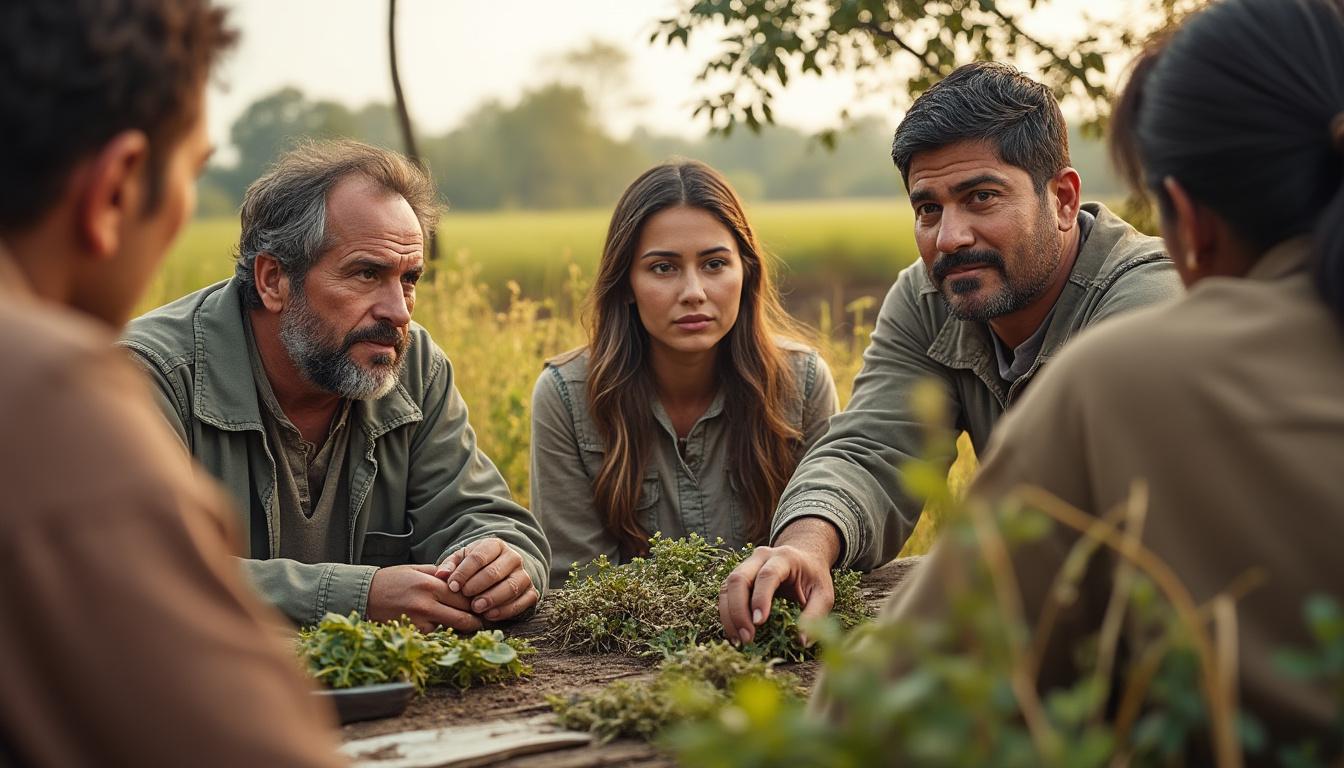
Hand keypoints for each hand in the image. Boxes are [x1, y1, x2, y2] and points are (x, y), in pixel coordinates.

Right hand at [367, 564, 482, 632]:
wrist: (364, 595)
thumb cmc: (392, 580)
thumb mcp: (416, 569)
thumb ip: (440, 573)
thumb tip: (462, 577)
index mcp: (430, 584)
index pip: (465, 596)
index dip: (478, 601)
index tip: (485, 604)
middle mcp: (427, 604)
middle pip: (463, 616)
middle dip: (476, 620)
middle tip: (484, 620)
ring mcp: (419, 621)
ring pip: (452, 628)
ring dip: (460, 628)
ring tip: (469, 625)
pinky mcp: (412, 633)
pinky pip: (435, 634)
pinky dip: (441, 631)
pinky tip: (440, 626)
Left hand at [435, 538, 538, 621]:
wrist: (503, 570)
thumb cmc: (477, 566)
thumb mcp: (462, 559)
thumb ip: (451, 565)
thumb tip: (441, 575)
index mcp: (495, 545)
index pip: (479, 557)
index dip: (464, 572)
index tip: (452, 586)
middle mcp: (513, 558)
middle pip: (495, 571)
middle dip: (478, 585)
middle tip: (465, 596)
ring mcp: (524, 575)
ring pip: (511, 586)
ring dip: (493, 598)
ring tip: (476, 608)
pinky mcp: (531, 592)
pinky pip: (523, 601)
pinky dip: (507, 610)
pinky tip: (490, 615)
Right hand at [718, 517, 841, 644]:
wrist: (804, 558)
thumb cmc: (814, 577)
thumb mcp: (824, 594)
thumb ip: (815, 615)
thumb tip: (802, 641)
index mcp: (784, 557)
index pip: (767, 575)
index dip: (760, 598)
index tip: (759, 623)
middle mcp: (760, 557)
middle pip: (739, 579)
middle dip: (739, 611)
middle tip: (747, 638)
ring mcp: (746, 565)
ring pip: (727, 587)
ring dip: (729, 616)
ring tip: (739, 641)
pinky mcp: (738, 576)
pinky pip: (725, 594)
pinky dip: (726, 615)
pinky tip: (734, 634)